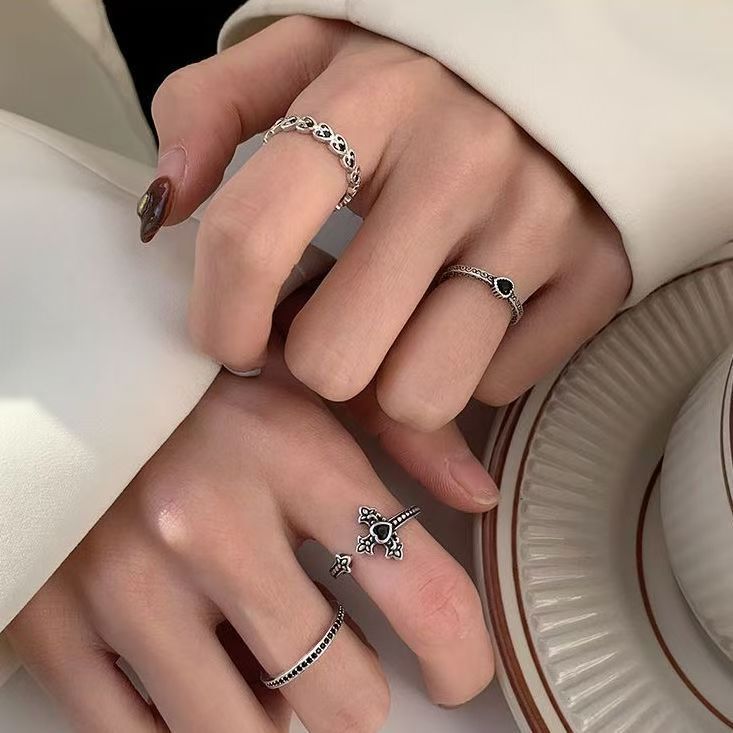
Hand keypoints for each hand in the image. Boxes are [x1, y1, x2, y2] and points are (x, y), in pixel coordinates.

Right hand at [7, 339, 492, 732]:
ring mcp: (126, 584)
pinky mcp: (54, 626)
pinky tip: (193, 669)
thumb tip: (477, 496)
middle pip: (340, 696)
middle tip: (342, 661)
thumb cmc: (202, 379)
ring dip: (274, 715)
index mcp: (292, 454)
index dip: (459, 656)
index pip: (420, 592)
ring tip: (262, 663)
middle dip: (354, 691)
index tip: (458, 670)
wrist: (66, 371)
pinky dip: (185, 719)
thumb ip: (408, 432)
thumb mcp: (308, 378)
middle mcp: (212, 526)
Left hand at [140, 16, 630, 430]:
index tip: (231, 340)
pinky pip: (496, 389)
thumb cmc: (422, 75)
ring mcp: (538, 224)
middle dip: (321, 359)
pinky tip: (471, 315)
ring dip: (397, 379)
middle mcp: (460, 162)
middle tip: (339, 322)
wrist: (568, 68)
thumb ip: (211, 107)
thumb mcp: (311, 55)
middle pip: (334, 357)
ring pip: (421, 396)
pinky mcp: (595, 277)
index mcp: (368, 98)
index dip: (220, 318)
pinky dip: (472, 369)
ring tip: (405, 325)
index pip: (250, 237)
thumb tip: (167, 205)